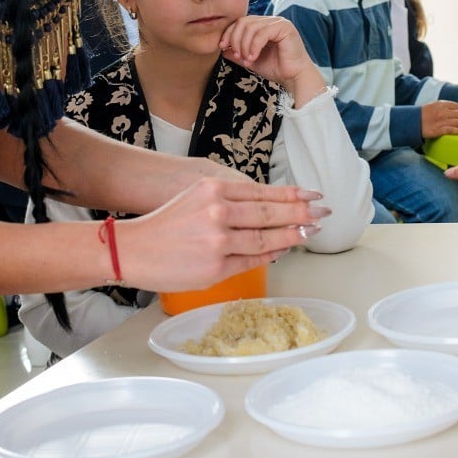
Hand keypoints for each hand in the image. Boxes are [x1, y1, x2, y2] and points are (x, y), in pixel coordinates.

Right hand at [118, 178, 331, 291]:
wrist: (134, 249)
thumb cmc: (165, 224)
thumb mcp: (196, 197)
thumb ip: (229, 200)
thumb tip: (266, 208)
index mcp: (214, 189)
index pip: (263, 192)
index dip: (292, 195)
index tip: (313, 195)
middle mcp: (218, 212)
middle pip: (270, 213)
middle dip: (301, 213)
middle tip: (324, 213)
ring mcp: (219, 242)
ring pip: (266, 238)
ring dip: (293, 235)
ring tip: (311, 231)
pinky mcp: (217, 267)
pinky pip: (253, 259)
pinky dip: (271, 254)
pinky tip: (283, 249)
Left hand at [219, 16, 324, 103]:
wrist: (293, 77)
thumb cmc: (275, 68)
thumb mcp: (250, 59)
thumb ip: (237, 53)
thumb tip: (222, 49)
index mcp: (262, 25)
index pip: (240, 22)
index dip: (229, 33)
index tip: (222, 47)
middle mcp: (270, 21)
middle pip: (244, 22)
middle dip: (236, 39)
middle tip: (237, 56)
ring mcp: (278, 22)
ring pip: (251, 27)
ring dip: (245, 45)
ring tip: (247, 60)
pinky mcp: (285, 28)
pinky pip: (263, 33)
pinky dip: (254, 46)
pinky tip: (253, 57)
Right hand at [421, 101, 457, 137]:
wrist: (411, 121)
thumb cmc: (422, 114)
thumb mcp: (433, 106)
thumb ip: (443, 106)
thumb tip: (454, 109)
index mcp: (441, 104)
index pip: (457, 106)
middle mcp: (442, 111)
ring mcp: (441, 120)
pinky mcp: (439, 129)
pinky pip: (452, 130)